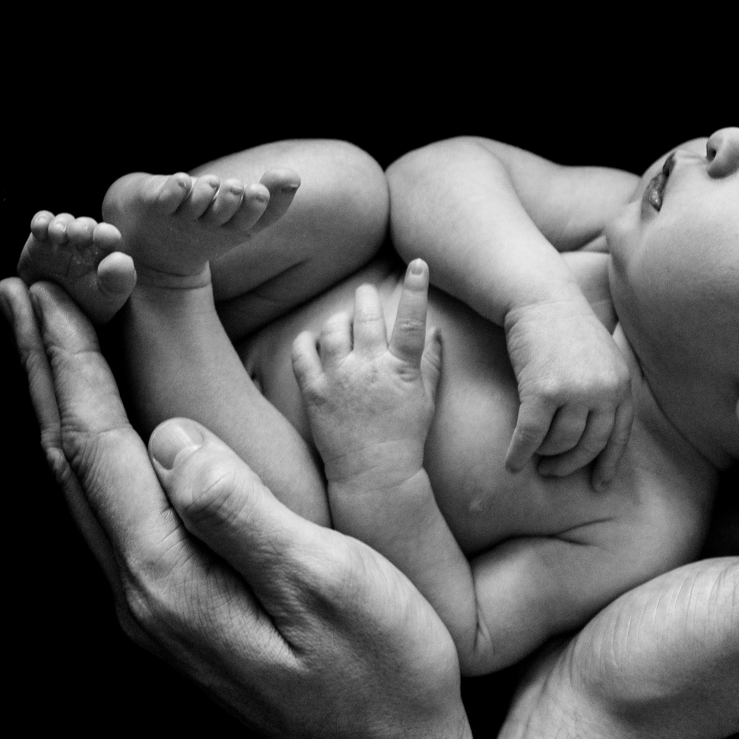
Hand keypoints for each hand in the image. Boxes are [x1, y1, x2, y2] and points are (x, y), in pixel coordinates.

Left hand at [0, 276, 482, 738]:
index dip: (72, 362)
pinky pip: (115, 511)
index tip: (47, 288)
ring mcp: (157, 606)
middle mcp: (143, 593)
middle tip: (18, 288)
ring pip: (86, 486)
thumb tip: (170, 438)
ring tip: (46, 340)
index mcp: (171, 578)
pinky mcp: (180, 610)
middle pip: (71, 462)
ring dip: (62, 404)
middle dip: (45, 369)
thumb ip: (240, 513)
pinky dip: (96, 447)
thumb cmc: (382, 675)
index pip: (100, 448)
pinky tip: (107, 428)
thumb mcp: (327, 585)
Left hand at [292, 260, 441, 489]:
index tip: (419, 263)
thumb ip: (431, 362)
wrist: (373, 475)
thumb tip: (436, 330)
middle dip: (365, 297)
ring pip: (332, 328)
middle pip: (365, 315)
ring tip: (343, 322)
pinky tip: (313, 340)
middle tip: (366, 296)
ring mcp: (339, 379)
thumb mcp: (426, 399)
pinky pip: (302, 352)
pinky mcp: (314, 392)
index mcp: (401, 370)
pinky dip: (307, 340)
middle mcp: (369, 368)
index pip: (410, 320)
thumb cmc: (405, 438)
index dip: (417, 289)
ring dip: (338, 318)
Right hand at [502, 296, 632, 487]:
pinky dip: (519, 453)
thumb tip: (599, 430)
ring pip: (560, 443)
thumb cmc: (565, 329)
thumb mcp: (601, 357)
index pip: (619, 435)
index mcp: (621, 383)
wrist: (539, 299)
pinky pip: (532, 436)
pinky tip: (511, 464)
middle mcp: (604, 390)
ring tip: (533, 455)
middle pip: (589, 445)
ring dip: (543, 455)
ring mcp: (575, 391)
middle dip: (569, 464)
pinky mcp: (544, 391)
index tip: (598, 485)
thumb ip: (606, 389)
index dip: (608, 464)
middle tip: (552, 472)